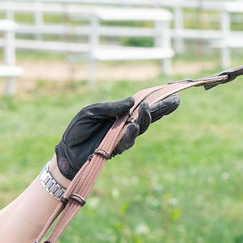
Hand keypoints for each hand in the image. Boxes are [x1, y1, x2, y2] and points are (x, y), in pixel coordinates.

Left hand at [53, 95, 180, 178]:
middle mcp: (126, 125)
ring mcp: (122, 137)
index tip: (172, 90)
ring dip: (146, 118)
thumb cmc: (78, 130)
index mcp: (121, 114)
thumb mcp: (92, 112)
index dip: (158, 99)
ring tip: (147, 108)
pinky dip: (131, 133)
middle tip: (176, 100)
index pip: (143, 105)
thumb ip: (112, 107)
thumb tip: (133, 101)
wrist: (66, 151)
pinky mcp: (116, 148)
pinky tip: (133, 126)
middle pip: (150, 116)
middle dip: (163, 108)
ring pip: (141, 128)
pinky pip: (128, 141)